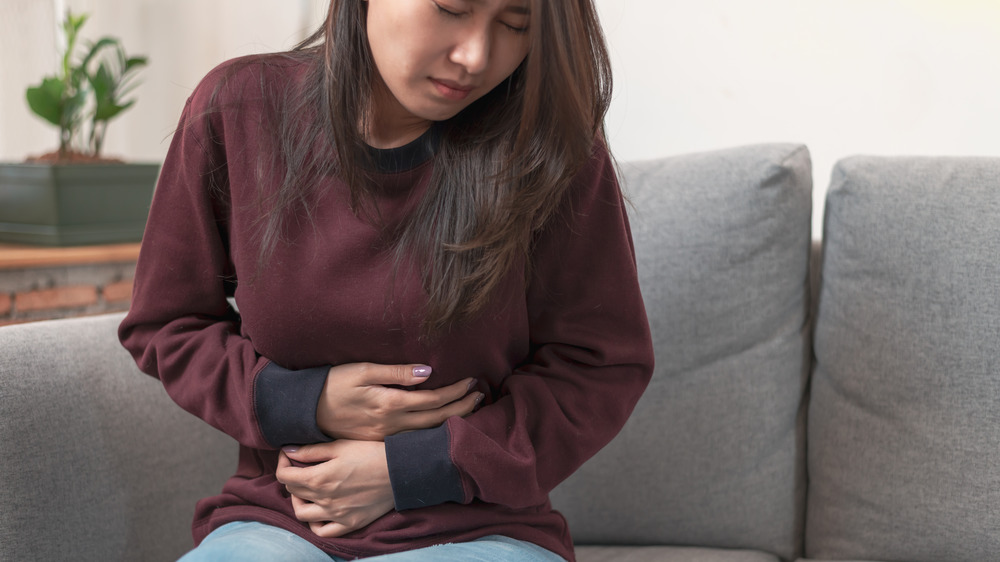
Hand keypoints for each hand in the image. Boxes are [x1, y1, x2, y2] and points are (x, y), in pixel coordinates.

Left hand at [276, 440, 394, 537]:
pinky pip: (323, 531)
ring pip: (302, 514)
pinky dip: (315, 523)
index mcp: (319, 478)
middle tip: (301, 468)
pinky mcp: (349, 523)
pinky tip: (320, 510)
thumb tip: (287, 451)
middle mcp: (324, 499)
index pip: (285, 476)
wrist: (399, 470)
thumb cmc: (370, 453)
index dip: (282, 463)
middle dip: (291, 478)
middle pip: (293, 492)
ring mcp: (336, 514)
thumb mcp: (340, 446)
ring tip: (308, 491)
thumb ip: (310, 450)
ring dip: (299, 501)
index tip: (289, 456)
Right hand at [317, 362, 482, 439]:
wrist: (306, 410)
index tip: (472, 381)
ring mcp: (386, 437)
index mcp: (390, 404)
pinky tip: (440, 423)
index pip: (434, 400)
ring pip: (427, 432)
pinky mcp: (379, 442)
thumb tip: (428, 372)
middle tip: (480, 396)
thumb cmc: (333, 384)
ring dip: (450, 419)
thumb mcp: (363, 370)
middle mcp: (392, 425)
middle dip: (461, 407)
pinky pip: (413, 439)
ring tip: (468, 409)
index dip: (456, 391)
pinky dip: (432, 430)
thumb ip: (397, 372)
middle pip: (437, 419)